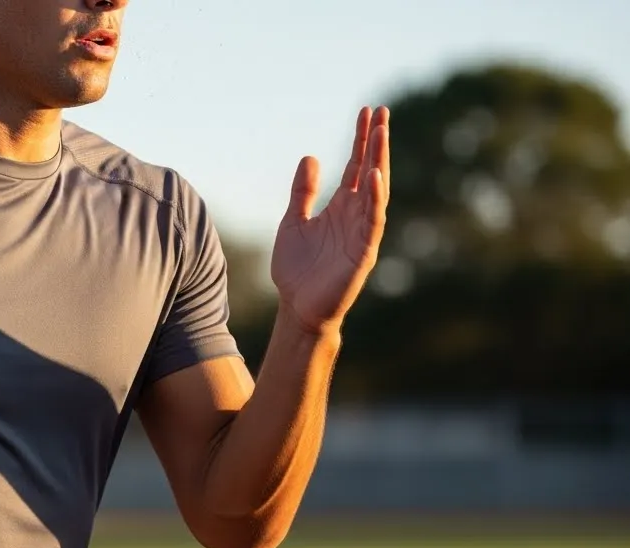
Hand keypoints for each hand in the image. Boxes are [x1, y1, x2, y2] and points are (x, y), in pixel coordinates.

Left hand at [271, 106, 390, 335]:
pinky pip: (373, 221)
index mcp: (340, 207)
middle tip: (382, 112)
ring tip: (381, 133)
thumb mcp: (293, 221)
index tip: (367, 112)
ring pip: (376, 190)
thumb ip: (302, 192)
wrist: (297, 307)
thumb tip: (311, 157)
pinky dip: (375, 198)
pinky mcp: (364, 252)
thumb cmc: (297, 269)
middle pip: (370, 170)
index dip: (361, 139)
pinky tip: (373, 176)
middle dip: (376, 143)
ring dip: (379, 161)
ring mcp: (363, 232)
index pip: (355, 166)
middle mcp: (356, 215)